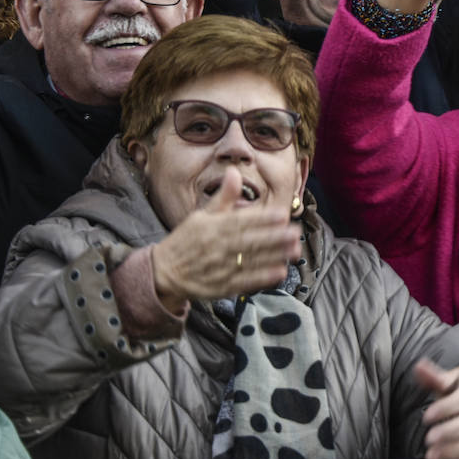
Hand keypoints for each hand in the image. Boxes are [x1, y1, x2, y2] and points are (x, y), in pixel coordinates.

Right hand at [151, 169, 300, 312]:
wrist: (163, 272)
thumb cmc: (185, 241)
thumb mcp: (201, 215)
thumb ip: (223, 197)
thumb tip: (234, 172)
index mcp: (212, 227)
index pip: (240, 221)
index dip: (262, 218)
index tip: (282, 215)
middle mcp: (216, 247)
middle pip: (249, 241)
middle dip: (274, 237)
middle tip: (296, 233)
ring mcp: (219, 268)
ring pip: (250, 261)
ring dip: (274, 256)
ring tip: (294, 251)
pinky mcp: (221, 287)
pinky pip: (244, 282)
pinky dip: (262, 278)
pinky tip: (279, 272)